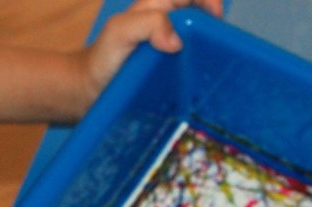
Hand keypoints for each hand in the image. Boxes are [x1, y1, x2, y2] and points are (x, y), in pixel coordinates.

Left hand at [82, 0, 223, 104]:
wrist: (91, 92)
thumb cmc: (103, 58)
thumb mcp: (120, 32)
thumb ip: (147, 24)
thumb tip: (177, 42)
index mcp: (157, 6)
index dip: (208, 1)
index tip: (217, 20)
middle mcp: (167, 25)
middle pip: (200, 16)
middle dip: (214, 28)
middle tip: (221, 50)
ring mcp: (169, 48)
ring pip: (198, 41)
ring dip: (210, 50)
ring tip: (216, 69)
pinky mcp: (171, 69)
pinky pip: (191, 63)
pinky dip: (201, 70)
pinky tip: (203, 83)